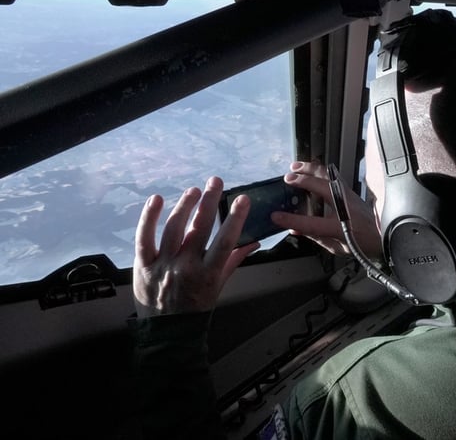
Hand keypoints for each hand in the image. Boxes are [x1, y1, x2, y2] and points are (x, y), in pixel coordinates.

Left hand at [133, 176, 258, 317]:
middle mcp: (186, 267)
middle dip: (210, 201)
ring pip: (174, 228)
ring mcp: (163, 265)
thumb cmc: (197, 308)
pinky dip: (149, 217)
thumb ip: (234, 261)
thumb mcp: (219, 286)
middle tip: (215, 181)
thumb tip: (253, 242)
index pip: (225, 242)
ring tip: (194, 191)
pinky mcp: (143, 265)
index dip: (235, 219)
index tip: (243, 199)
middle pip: (199, 228)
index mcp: (208, 274)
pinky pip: (144, 237)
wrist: (167, 333)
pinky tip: (158, 199)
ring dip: (185, 205)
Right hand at [271, 161, 382, 259]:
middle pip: (321, 185)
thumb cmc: (362, 244)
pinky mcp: (351, 191)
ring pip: (328, 175)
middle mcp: (345, 206)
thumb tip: (294, 229)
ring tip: (295, 166)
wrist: (384, 236)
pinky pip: (333, 175)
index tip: (276, 216)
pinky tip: (312, 169)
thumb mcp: (336, 248)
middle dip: (301, 179)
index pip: (311, 223)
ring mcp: (349, 195)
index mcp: (340, 227)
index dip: (291, 220)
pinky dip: (320, 171)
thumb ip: (315, 237)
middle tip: (286, 178)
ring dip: (310, 168)